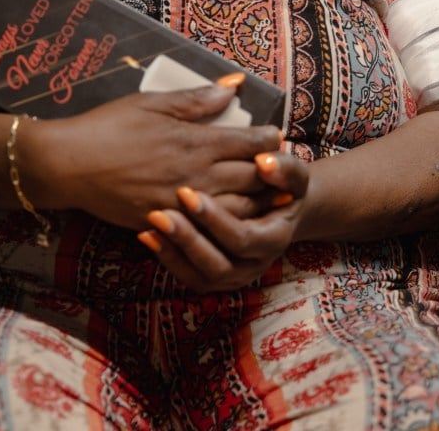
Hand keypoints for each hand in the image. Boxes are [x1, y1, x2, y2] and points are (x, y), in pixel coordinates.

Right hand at [25, 83, 281, 230]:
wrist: (70, 165)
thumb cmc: (109, 126)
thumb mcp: (152, 102)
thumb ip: (197, 98)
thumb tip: (233, 85)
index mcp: (195, 141)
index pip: (249, 142)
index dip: (270, 138)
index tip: (279, 134)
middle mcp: (196, 175)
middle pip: (252, 177)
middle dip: (274, 171)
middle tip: (287, 166)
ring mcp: (183, 203)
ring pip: (238, 208)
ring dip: (259, 200)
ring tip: (273, 195)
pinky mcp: (168, 222)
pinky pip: (209, 227)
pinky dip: (229, 222)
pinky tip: (235, 217)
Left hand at [137, 149, 308, 292]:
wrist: (277, 203)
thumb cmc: (281, 183)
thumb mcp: (291, 172)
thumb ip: (283, 167)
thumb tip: (263, 162)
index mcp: (274, 239)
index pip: (243, 238)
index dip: (215, 219)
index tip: (187, 193)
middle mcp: (254, 264)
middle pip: (218, 264)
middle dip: (187, 238)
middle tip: (159, 212)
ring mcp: (234, 274)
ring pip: (201, 276)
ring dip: (173, 251)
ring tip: (150, 224)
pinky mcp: (214, 275)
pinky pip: (188, 276)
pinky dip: (167, 257)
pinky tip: (147, 234)